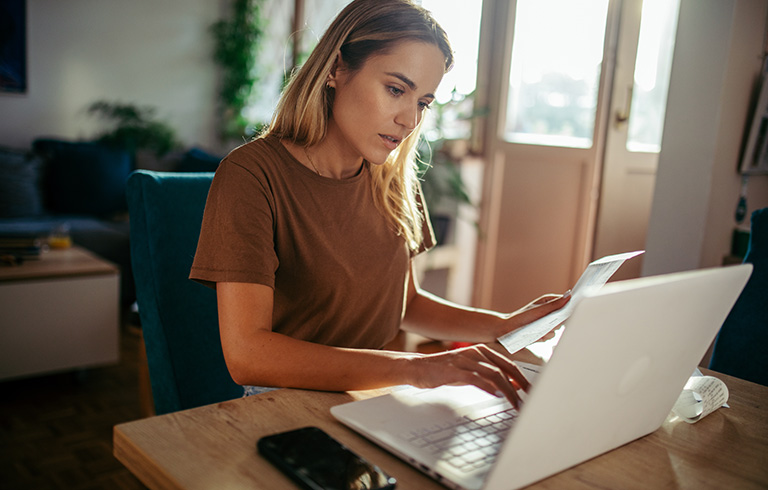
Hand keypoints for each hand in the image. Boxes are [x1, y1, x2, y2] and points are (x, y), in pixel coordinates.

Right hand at [405, 344, 530, 407]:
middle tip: (529, 400)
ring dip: (508, 391)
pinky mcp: (455, 370)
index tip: (532, 392)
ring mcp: (465, 360)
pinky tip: (496, 397)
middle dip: (520, 386)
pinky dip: (489, 388)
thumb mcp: (470, 372)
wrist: (417, 368)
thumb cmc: (444, 371)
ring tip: (515, 404)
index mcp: (481, 350)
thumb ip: (490, 377)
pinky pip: (476, 378)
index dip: (522, 378)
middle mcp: (475, 352)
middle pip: (505, 368)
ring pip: (494, 374)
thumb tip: (513, 386)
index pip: (508, 364)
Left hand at [503, 291, 569, 340]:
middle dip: (557, 321)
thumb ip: (555, 304)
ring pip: (557, 328)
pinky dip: (544, 336)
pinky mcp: (544, 333)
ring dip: (549, 330)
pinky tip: (536, 335)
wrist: (507, 331)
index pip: (565, 302)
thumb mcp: (539, 310)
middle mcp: (549, 312)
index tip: (572, 310)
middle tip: (548, 322)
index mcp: (549, 301)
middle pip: (564, 316)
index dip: (570, 306)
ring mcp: (547, 323)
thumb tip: (569, 295)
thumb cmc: (521, 317)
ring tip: (538, 329)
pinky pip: (551, 336)